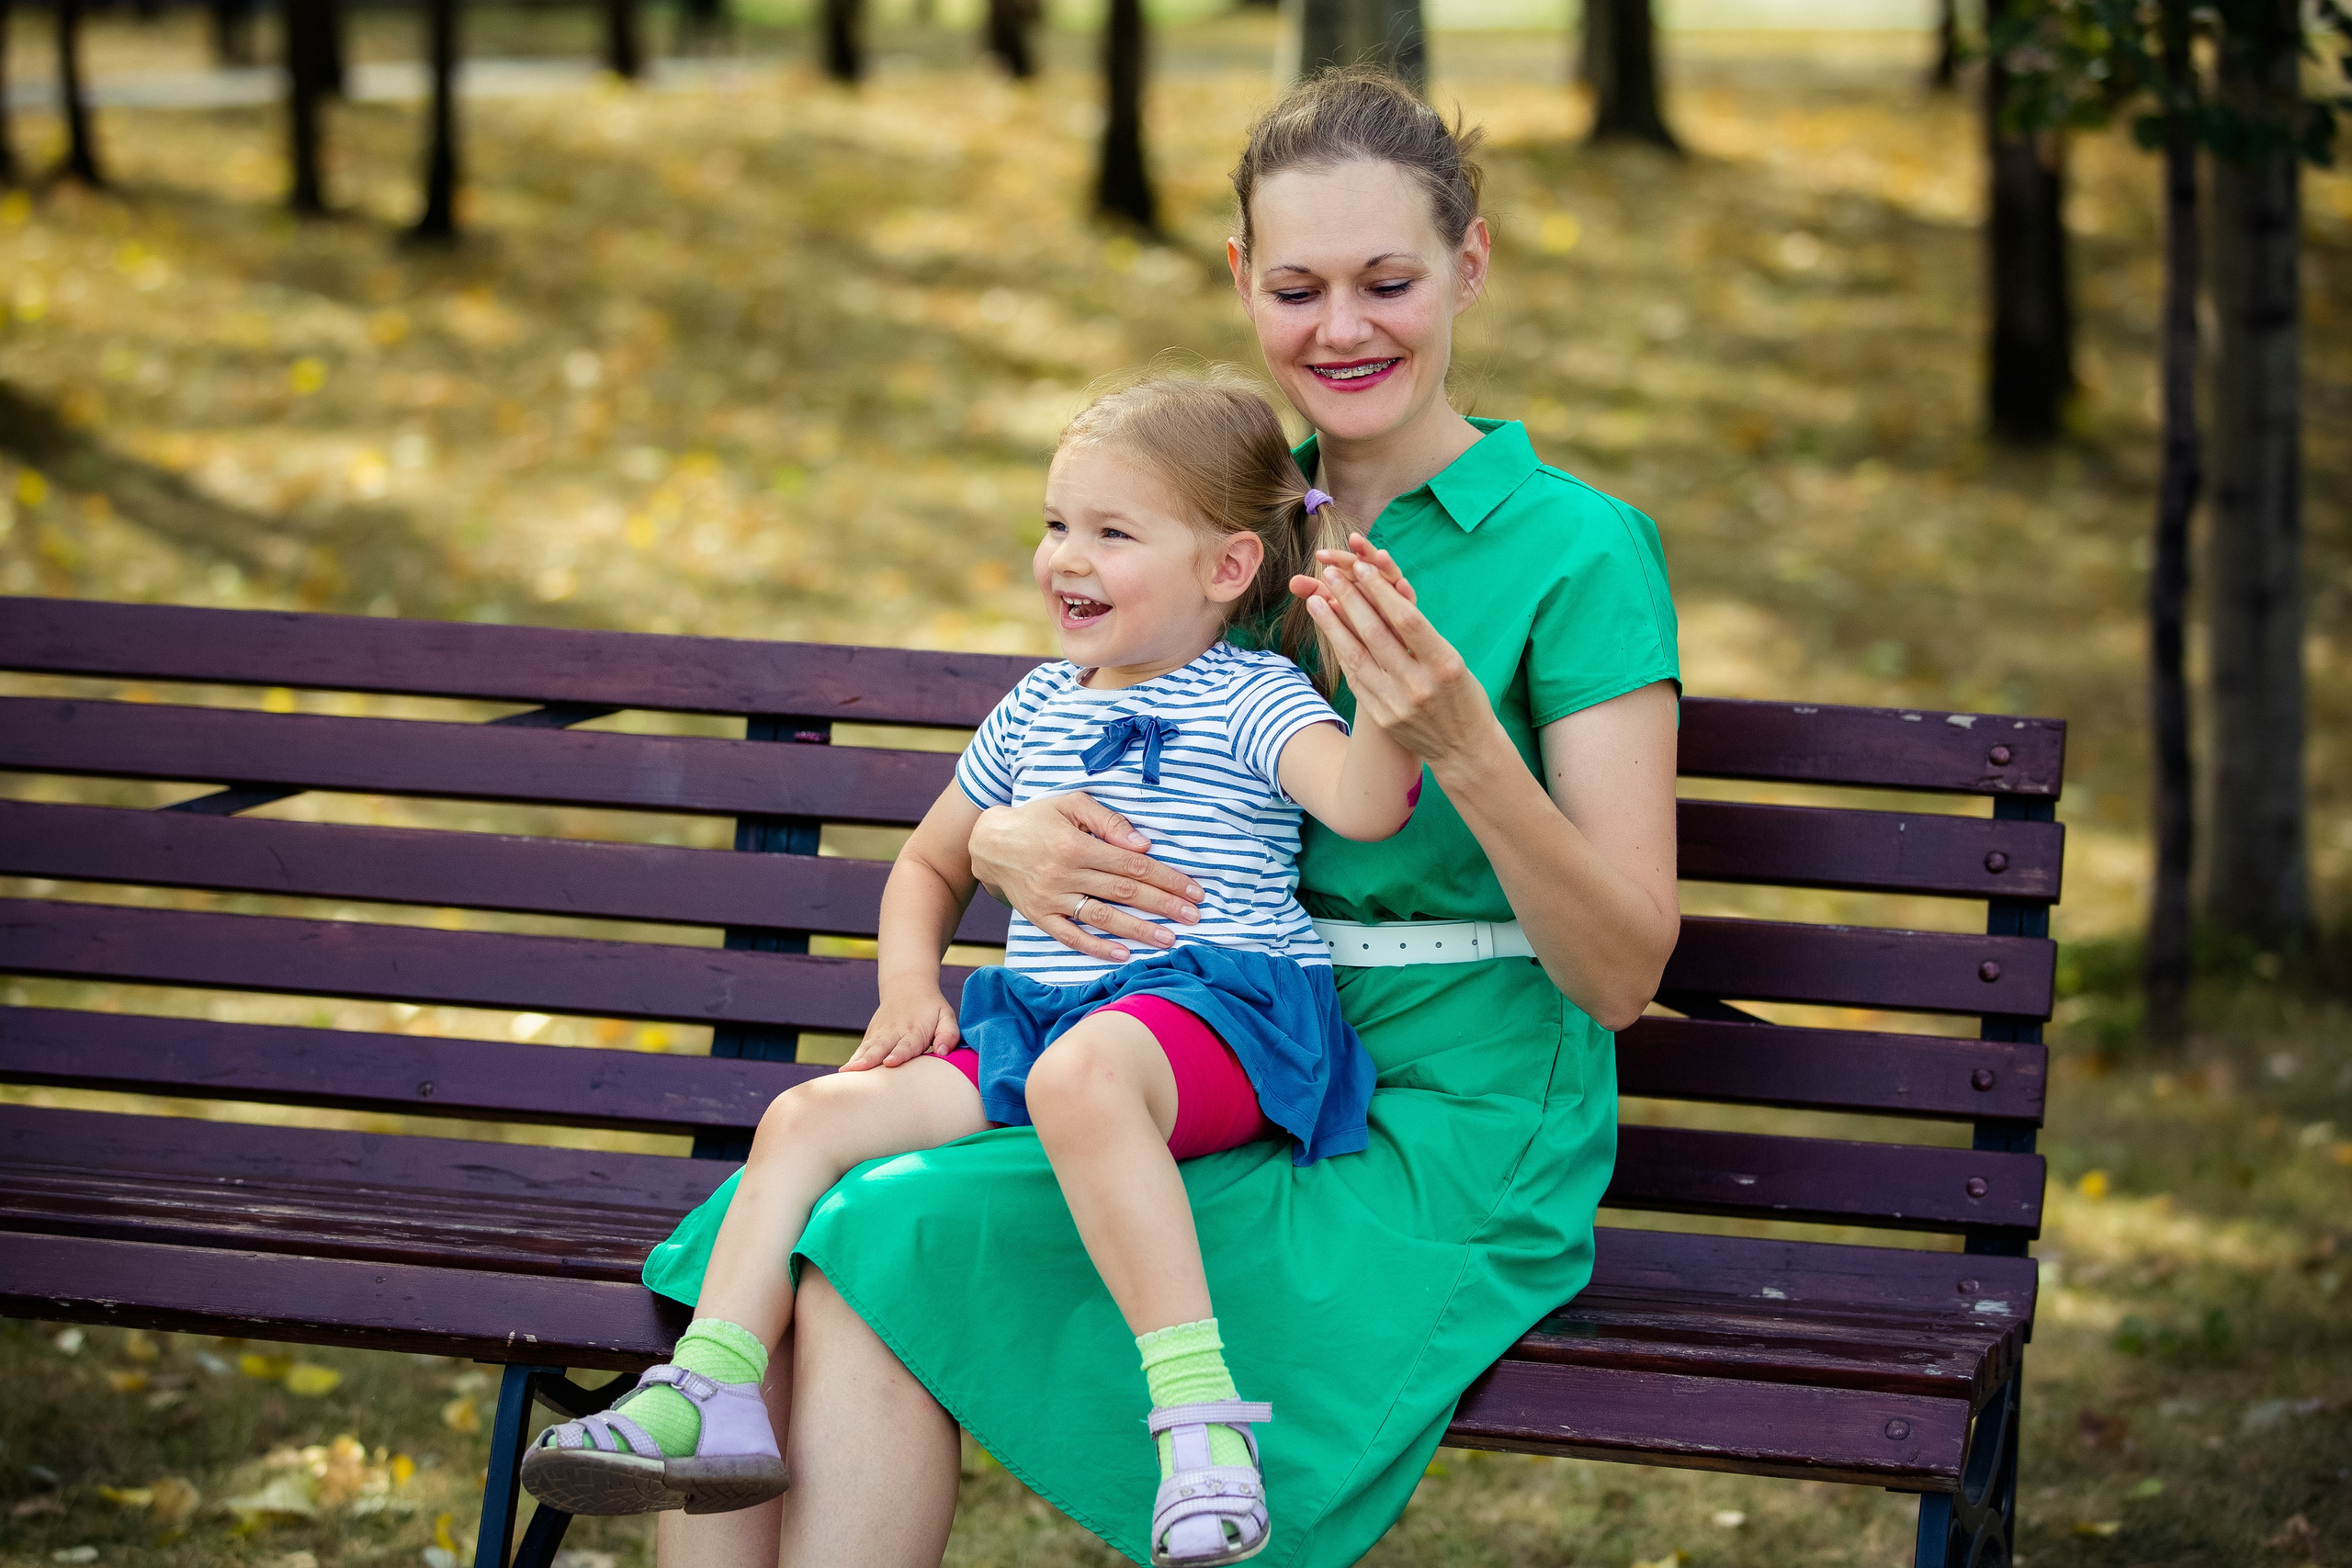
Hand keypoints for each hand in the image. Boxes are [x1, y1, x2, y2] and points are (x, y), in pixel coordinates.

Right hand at [843, 988, 960, 1069]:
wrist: (907, 987)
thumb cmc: (931, 1008)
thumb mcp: (946, 1016)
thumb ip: (948, 1033)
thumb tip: (943, 1052)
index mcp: (915, 1030)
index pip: (907, 1044)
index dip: (899, 1054)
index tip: (890, 1063)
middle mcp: (895, 1032)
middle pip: (882, 1047)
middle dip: (871, 1059)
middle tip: (861, 1069)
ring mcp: (881, 1034)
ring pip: (868, 1048)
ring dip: (858, 1060)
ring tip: (847, 1072)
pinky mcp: (871, 1036)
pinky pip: (861, 1048)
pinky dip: (853, 1059)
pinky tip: (844, 1072)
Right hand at [968, 795, 1202, 962]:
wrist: (989, 843)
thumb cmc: (1038, 818)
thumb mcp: (1072, 804)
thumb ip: (1108, 821)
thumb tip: (1143, 846)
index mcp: (1076, 845)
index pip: (1133, 866)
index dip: (1167, 878)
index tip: (1194, 890)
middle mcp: (1065, 875)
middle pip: (1125, 893)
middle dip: (1163, 905)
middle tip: (1194, 916)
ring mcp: (1051, 899)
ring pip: (1103, 918)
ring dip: (1139, 930)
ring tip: (1169, 939)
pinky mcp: (1039, 917)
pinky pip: (1071, 937)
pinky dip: (1097, 947)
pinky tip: (1123, 954)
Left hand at [1288, 533, 1495, 769]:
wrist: (1465, 750)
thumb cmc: (1463, 696)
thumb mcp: (1454, 661)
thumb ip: (1423, 637)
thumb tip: (1389, 598)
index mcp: (1444, 664)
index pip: (1407, 620)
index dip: (1381, 591)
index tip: (1362, 568)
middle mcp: (1419, 684)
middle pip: (1376, 634)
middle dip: (1350, 600)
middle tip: (1329, 574)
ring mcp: (1397, 703)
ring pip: (1357, 656)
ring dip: (1332, 625)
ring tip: (1315, 599)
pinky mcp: (1382, 717)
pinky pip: (1356, 678)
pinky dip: (1341, 652)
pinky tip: (1329, 633)